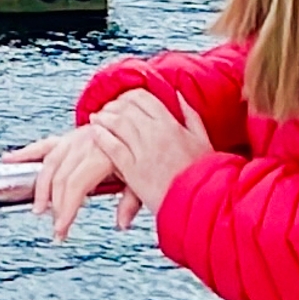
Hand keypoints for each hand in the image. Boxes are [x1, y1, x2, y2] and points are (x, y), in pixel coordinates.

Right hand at [5, 124, 135, 239]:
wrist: (140, 122)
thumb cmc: (143, 153)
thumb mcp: (143, 177)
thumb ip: (131, 201)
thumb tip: (121, 224)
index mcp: (104, 151)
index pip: (76, 184)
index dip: (66, 208)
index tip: (61, 229)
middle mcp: (87, 142)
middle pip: (61, 176)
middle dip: (56, 204)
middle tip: (56, 228)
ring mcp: (76, 138)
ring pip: (50, 162)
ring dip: (41, 187)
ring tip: (38, 208)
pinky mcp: (70, 136)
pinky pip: (45, 145)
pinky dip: (26, 153)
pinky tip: (8, 160)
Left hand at [88, 90, 216, 223]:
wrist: (201, 203)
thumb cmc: (204, 174)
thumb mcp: (203, 140)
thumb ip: (190, 116)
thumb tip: (178, 96)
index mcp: (172, 124)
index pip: (144, 98)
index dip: (129, 95)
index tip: (123, 99)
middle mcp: (156, 133)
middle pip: (127, 109)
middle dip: (113, 105)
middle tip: (106, 108)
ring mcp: (144, 152)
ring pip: (117, 124)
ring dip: (104, 118)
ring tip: (96, 117)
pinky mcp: (134, 171)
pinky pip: (112, 148)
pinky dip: (101, 137)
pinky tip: (94, 133)